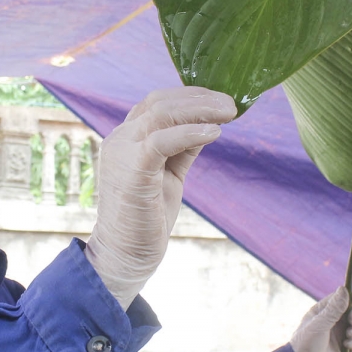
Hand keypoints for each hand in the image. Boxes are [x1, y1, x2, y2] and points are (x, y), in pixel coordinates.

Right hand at [85, 87, 236, 308]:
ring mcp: (122, 152)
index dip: (190, 96)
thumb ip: (182, 149)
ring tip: (228, 112)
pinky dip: (190, 132)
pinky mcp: (132, 170)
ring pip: (162, 114)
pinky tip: (214, 132)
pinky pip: (162, 140)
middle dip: (199, 98)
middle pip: (160, 102)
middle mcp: (120, 139)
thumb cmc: (146, 218)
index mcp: (126, 139)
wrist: (124, 255)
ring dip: (200, 109)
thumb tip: (207, 125)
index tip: (220, 99)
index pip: (157, 103)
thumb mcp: (169, 174)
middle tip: (231, 103)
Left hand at [288, 287, 351, 351]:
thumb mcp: (319, 324)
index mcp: (322, 312)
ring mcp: (339, 336)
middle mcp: (332, 322)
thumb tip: (344, 289)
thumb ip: (334, 309)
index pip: (341, 299)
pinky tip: (346, 347)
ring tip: (348, 337)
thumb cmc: (306, 345)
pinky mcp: (345, 350)